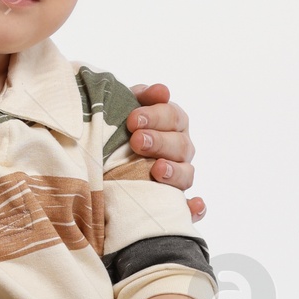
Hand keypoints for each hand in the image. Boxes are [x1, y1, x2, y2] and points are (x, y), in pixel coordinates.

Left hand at [127, 83, 203, 222]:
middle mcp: (180, 150)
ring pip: (187, 174)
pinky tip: (192, 206)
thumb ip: (142, 97)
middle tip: (137, 141)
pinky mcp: (174, 202)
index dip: (156, 116)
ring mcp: (180, 176)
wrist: (103, 161)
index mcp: (172, 124)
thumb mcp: (127, 108)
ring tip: (157, 169)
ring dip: (174, 172)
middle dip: (160, 142)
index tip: (132, 120)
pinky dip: (195, 208)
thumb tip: (162, 90)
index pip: (174, 117)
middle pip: (181, 145)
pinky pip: (191, 208)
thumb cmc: (120, 129)